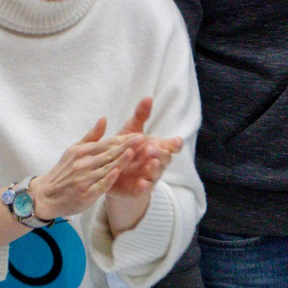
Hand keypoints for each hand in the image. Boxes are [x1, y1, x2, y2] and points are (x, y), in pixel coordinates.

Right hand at [31, 117, 135, 223]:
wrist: (45, 195)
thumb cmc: (63, 172)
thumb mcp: (74, 150)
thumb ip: (91, 136)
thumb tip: (104, 119)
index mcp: (81, 151)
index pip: (106, 144)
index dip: (123, 139)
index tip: (138, 134)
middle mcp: (82, 164)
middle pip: (108, 154)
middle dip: (126, 146)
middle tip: (142, 139)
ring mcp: (83, 179)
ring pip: (105, 168)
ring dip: (120, 160)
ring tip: (133, 152)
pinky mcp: (84, 194)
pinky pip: (98, 186)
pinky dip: (107, 179)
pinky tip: (117, 172)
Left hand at [102, 97, 184, 233]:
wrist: (111, 173)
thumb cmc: (125, 149)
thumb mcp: (130, 131)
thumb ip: (140, 116)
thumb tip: (148, 97)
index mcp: (157, 148)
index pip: (171, 146)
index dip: (175, 144)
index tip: (176, 142)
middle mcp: (156, 162)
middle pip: (165, 159)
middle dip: (161, 154)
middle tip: (153, 149)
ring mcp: (149, 176)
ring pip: (156, 173)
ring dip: (155, 169)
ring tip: (151, 164)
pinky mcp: (139, 189)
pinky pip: (144, 189)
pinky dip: (144, 186)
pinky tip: (141, 183)